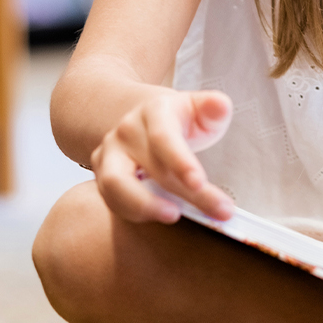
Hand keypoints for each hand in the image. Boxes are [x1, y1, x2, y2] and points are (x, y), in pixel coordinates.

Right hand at [91, 88, 234, 223]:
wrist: (142, 120)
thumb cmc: (178, 120)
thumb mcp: (199, 109)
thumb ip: (214, 109)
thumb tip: (221, 106)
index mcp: (154, 111)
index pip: (163, 137)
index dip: (180, 161)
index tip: (199, 182)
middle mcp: (127, 130)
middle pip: (150, 167)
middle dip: (186, 194)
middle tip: (219, 212)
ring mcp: (110, 152)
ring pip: (114, 184)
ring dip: (145, 206)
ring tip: (175, 216)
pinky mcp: (100, 173)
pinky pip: (111, 199)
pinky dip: (133, 213)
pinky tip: (159, 216)